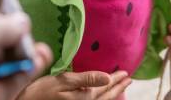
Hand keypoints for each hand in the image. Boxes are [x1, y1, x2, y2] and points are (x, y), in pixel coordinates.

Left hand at [0, 13, 51, 99]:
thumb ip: (4, 27)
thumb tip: (22, 21)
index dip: (2, 24)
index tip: (20, 21)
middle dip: (16, 44)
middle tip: (33, 39)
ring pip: (1, 70)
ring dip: (23, 61)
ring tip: (42, 52)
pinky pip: (4, 86)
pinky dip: (22, 76)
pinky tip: (37, 62)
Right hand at [17, 70, 131, 99]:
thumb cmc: (42, 92)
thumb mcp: (64, 81)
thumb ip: (87, 79)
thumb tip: (107, 76)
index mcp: (86, 98)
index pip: (105, 87)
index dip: (116, 80)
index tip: (126, 73)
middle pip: (107, 97)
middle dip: (118, 87)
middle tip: (128, 79)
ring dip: (112, 94)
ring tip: (120, 87)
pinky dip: (102, 99)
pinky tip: (102, 95)